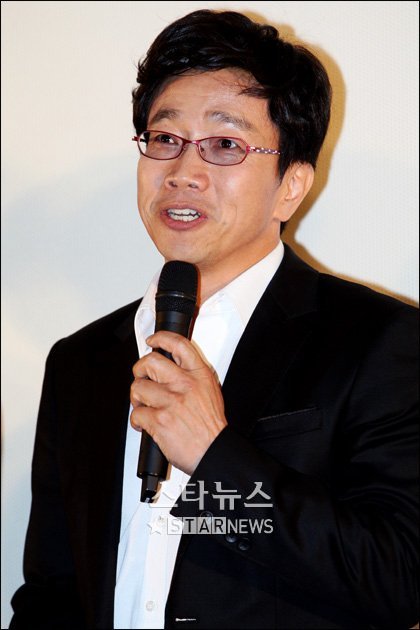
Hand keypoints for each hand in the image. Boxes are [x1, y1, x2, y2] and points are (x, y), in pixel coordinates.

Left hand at [130, 331, 226, 474]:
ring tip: (146, 406)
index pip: (178, 344)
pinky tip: (145, 423)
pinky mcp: (160, 420)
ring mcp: (171, 402)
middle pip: (150, 362)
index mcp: (199, 375)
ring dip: (137, 398)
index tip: (152, 341)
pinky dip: (137, 420)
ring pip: (138, 388)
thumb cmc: (211, 427)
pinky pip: (136, 413)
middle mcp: (185, 385)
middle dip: (140, 370)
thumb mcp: (210, 391)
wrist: (215, 452)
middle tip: (142, 378)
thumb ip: (192, 376)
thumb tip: (171, 367)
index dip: (161, 339)